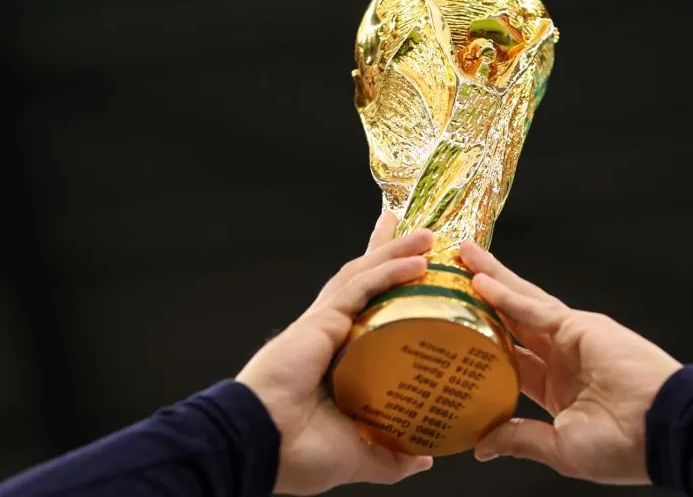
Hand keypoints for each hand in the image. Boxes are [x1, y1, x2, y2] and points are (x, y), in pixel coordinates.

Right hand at [236, 212, 434, 494]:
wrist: (265, 448)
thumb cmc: (298, 454)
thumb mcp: (358, 454)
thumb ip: (390, 455)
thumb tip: (423, 458)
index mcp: (336, 360)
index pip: (367, 314)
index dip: (387, 290)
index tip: (413, 276)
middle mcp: (330, 335)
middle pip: (364, 281)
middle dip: (388, 254)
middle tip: (419, 235)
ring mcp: (324, 324)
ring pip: (364, 275)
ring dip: (395, 252)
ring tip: (427, 236)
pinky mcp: (321, 321)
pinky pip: (361, 287)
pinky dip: (388, 270)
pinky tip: (416, 261)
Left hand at [459, 241, 682, 484]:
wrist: (665, 432)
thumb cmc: (624, 447)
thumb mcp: (561, 448)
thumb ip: (520, 439)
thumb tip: (483, 445)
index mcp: (556, 389)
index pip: (508, 360)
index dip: (479, 345)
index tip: (450, 333)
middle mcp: (560, 358)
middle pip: (510, 322)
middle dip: (480, 299)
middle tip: (450, 278)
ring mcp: (570, 339)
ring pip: (520, 304)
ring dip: (489, 280)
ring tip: (461, 258)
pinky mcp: (580, 327)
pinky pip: (534, 309)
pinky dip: (507, 294)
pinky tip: (481, 281)